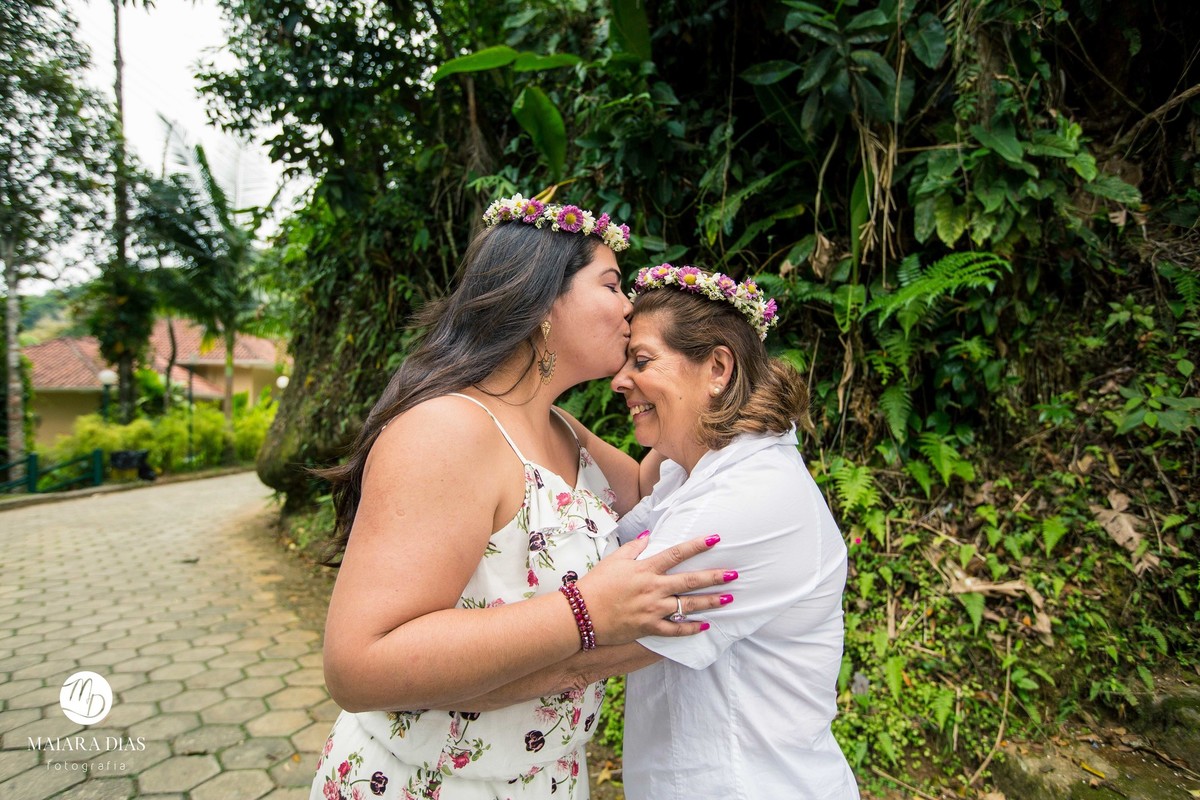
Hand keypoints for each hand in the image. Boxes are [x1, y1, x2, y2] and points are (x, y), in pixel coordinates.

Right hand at [574, 533, 734, 644]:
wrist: (582, 614)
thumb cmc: (596, 584)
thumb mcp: (614, 560)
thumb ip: (634, 547)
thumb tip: (650, 536)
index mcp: (645, 569)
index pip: (677, 553)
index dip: (697, 545)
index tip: (716, 539)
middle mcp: (653, 588)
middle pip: (690, 580)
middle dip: (714, 577)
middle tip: (734, 574)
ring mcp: (653, 609)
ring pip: (687, 605)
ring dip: (710, 602)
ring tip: (728, 599)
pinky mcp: (649, 628)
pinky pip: (675, 630)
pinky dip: (691, 628)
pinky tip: (706, 625)